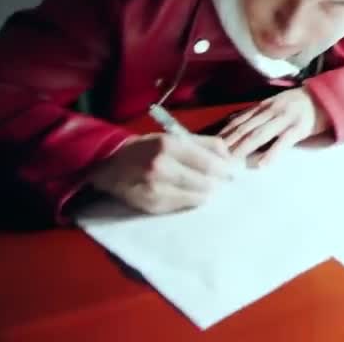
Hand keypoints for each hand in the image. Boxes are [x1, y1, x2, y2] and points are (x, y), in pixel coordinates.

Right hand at [86, 133, 236, 213]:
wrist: (110, 166)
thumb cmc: (147, 149)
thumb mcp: (172, 137)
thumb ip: (203, 144)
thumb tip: (230, 158)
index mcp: (169, 145)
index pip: (210, 162)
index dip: (226, 169)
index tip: (232, 172)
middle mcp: (161, 167)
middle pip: (206, 182)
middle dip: (218, 183)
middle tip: (222, 182)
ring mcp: (156, 188)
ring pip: (198, 196)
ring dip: (206, 193)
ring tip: (207, 188)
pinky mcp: (152, 205)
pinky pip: (183, 206)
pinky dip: (191, 200)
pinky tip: (189, 194)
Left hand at [218, 87, 330, 164]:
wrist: (325, 99)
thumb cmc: (299, 105)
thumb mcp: (276, 104)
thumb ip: (258, 113)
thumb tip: (234, 121)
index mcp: (265, 105)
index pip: (241, 119)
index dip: (226, 131)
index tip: (212, 143)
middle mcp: (272, 110)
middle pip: (246, 127)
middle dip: (230, 142)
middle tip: (215, 156)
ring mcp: (285, 119)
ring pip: (260, 134)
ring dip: (244, 147)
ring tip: (232, 160)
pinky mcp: (298, 128)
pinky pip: (283, 142)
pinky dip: (271, 154)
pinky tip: (262, 164)